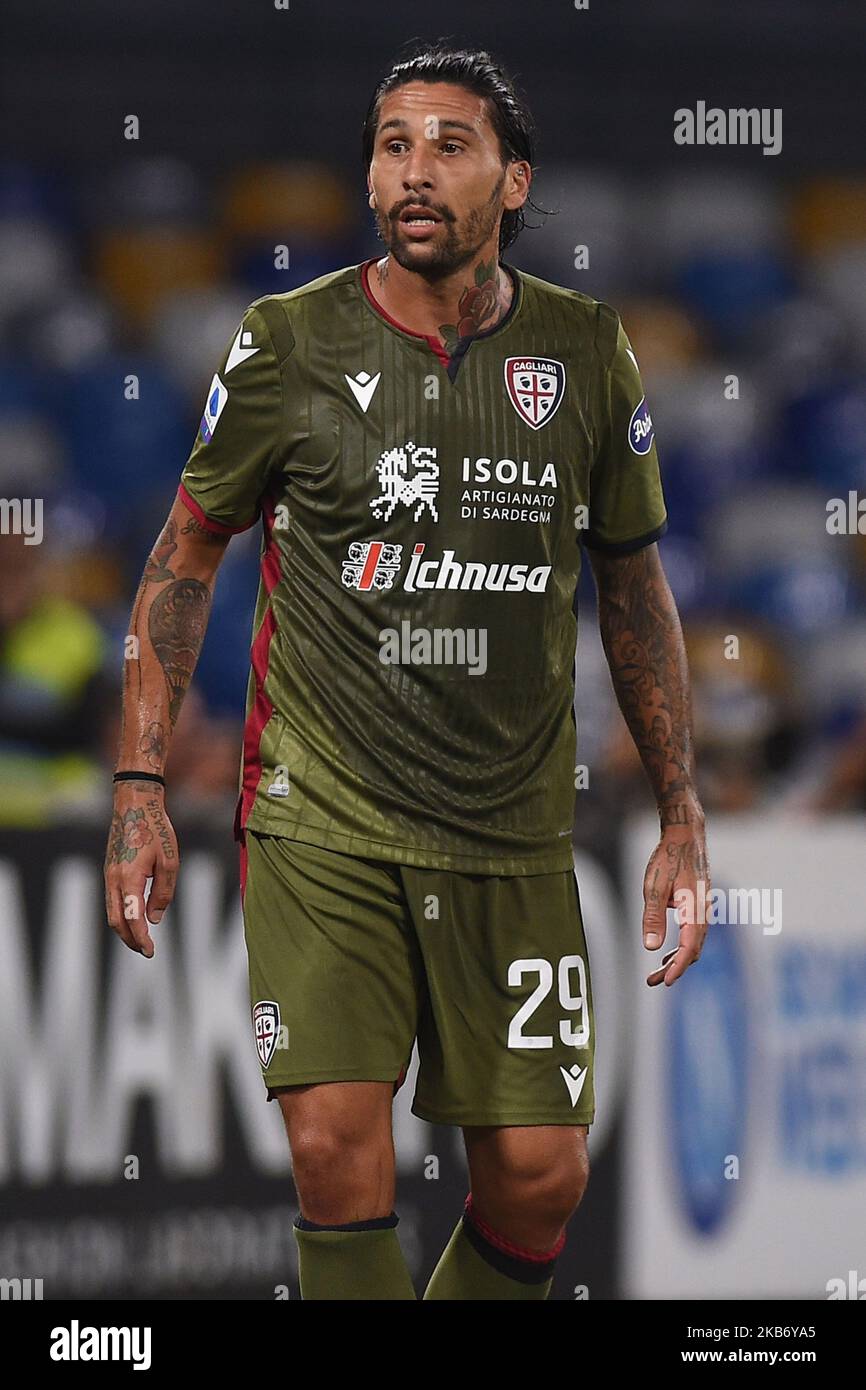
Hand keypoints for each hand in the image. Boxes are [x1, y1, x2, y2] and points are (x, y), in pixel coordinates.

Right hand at [104, 782, 178, 956]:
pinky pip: (112, 900)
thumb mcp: (170, 862)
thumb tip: (155, 919)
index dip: (141, 938)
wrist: (134, 804)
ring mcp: (108, 875)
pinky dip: (121, 915)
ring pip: (111, 912)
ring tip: (140, 940)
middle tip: (146, 951)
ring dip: (124, 929)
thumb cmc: (156, 830)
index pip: (132, 919)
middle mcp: (114, 880)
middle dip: (130, 940)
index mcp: (129, 878)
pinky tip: (134, 919)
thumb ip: (163, 893)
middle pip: (116, 921)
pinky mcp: (109, 871)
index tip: (151, 952)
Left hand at [641, 812, 708, 987]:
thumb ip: (653, 917)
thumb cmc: (668, 858)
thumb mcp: (653, 887)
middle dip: (674, 968)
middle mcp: (703, 912)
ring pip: (693, 943)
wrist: (685, 835)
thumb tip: (651, 947)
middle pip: (693, 950)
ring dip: (677, 959)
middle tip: (652, 981)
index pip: (689, 947)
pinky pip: (692, 933)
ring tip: (656, 973)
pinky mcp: (698, 905)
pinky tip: (666, 952)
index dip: (678, 967)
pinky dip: (681, 947)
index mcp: (694, 909)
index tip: (665, 981)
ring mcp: (703, 909)